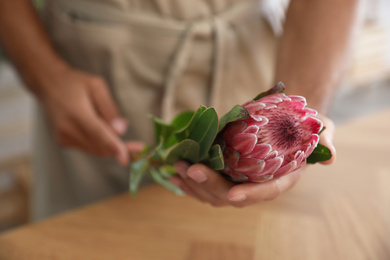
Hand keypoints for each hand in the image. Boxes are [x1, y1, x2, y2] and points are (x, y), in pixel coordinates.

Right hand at [39, 67, 129, 164]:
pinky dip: (99, 142)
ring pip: (95, 150)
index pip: (97, 134)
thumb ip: (110, 109)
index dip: (113, 147)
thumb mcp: (97, 86)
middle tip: (139, 147)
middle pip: (100, 147)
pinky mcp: (63, 142)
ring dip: (110, 144)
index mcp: (76, 113)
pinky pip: (88, 147)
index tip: (125, 158)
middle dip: (120, 149)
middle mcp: (67, 129)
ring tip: (110, 123)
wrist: (48, 85)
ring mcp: (64, 138)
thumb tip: (121, 130)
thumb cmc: (75, 83)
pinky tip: (97, 125)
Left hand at [171, 114, 335, 207]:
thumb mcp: (322, 129)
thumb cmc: (304, 126)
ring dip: (193, 184)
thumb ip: (326, 141)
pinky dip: (188, 179)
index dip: (251, 195)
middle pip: (231, 194)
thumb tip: (331, 156)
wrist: (284, 120)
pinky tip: (173, 170)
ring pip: (212, 193)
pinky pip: (203, 183)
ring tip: (176, 169)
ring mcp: (237, 180)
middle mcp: (256, 184)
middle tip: (192, 169)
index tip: (234, 195)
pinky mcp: (223, 171)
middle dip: (210, 185)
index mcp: (280, 178)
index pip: (266, 192)